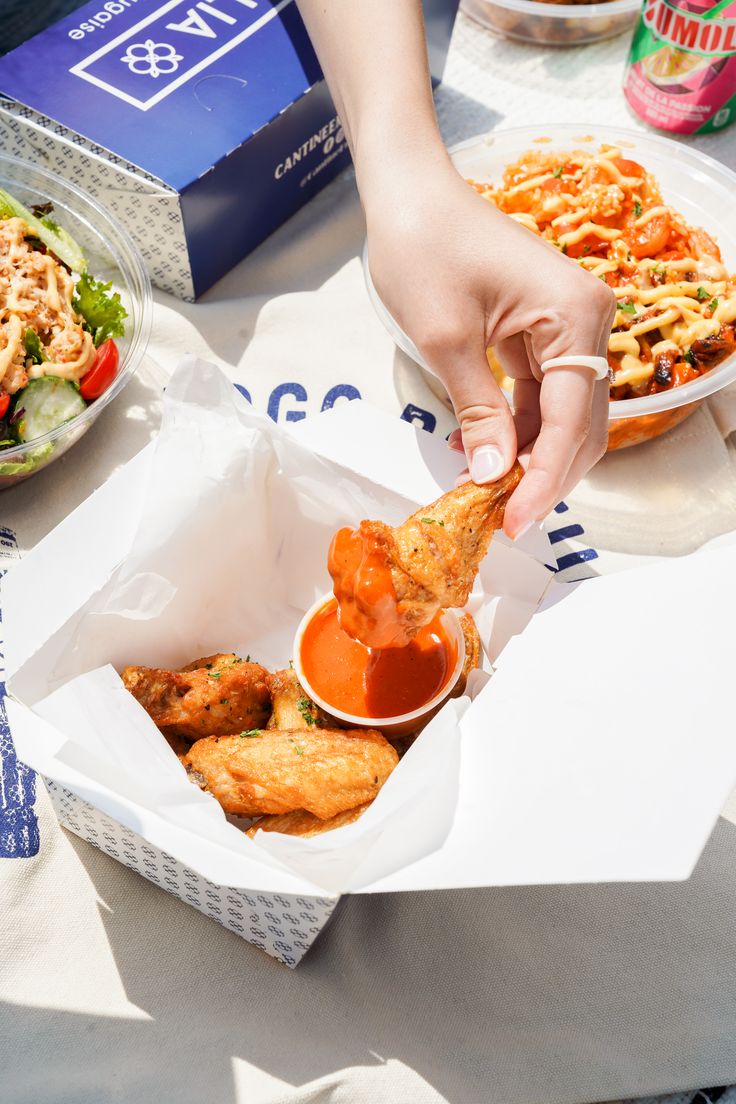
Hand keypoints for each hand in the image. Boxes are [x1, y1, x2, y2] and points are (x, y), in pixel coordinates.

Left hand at [363, 154, 616, 538]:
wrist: (408, 193)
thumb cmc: (423, 249)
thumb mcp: (446, 341)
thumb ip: (479, 410)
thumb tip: (494, 475)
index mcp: (575, 316)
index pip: (571, 420)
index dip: (545, 478)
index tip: (515, 521)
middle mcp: (586, 320)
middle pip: (581, 423)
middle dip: (545, 473)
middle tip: (504, 518)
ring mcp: (567, 325)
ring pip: (562, 414)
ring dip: (529, 455)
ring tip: (486, 491)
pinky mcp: (543, 330)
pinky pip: (540, 394)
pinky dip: (515, 427)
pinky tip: (480, 449)